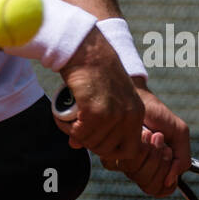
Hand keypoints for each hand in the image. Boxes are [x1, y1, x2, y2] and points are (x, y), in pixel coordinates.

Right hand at [56, 28, 146, 169]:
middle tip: (75, 127)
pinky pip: (79, 133)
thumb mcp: (110, 97)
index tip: (94, 138)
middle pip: (107, 149)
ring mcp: (114, 115)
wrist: (87, 49)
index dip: (110, 149)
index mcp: (138, 113)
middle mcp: (129, 116)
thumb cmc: (95, 70)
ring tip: (66, 118)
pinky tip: (61, 116)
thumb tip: (77, 144)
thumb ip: (102, 121)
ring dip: (74, 134)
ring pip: (91, 142)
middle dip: (88, 142)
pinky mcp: (96, 112)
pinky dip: (66, 127)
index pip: (130, 150)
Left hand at [126, 79, 191, 196]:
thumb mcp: (179, 135)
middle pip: (150, 185)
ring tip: (151, 134)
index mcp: (156, 169)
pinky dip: (139, 148)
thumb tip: (171, 181)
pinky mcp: (111, 155)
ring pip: (138, 176)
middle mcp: (139, 170)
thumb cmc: (159, 116)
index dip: (167, 175)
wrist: (141, 97)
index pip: (162, 190)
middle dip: (159, 160)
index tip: (169, 151)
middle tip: (159, 139)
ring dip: (150, 152)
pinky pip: (126, 165)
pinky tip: (140, 133)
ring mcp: (125, 165)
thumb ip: (182, 159)